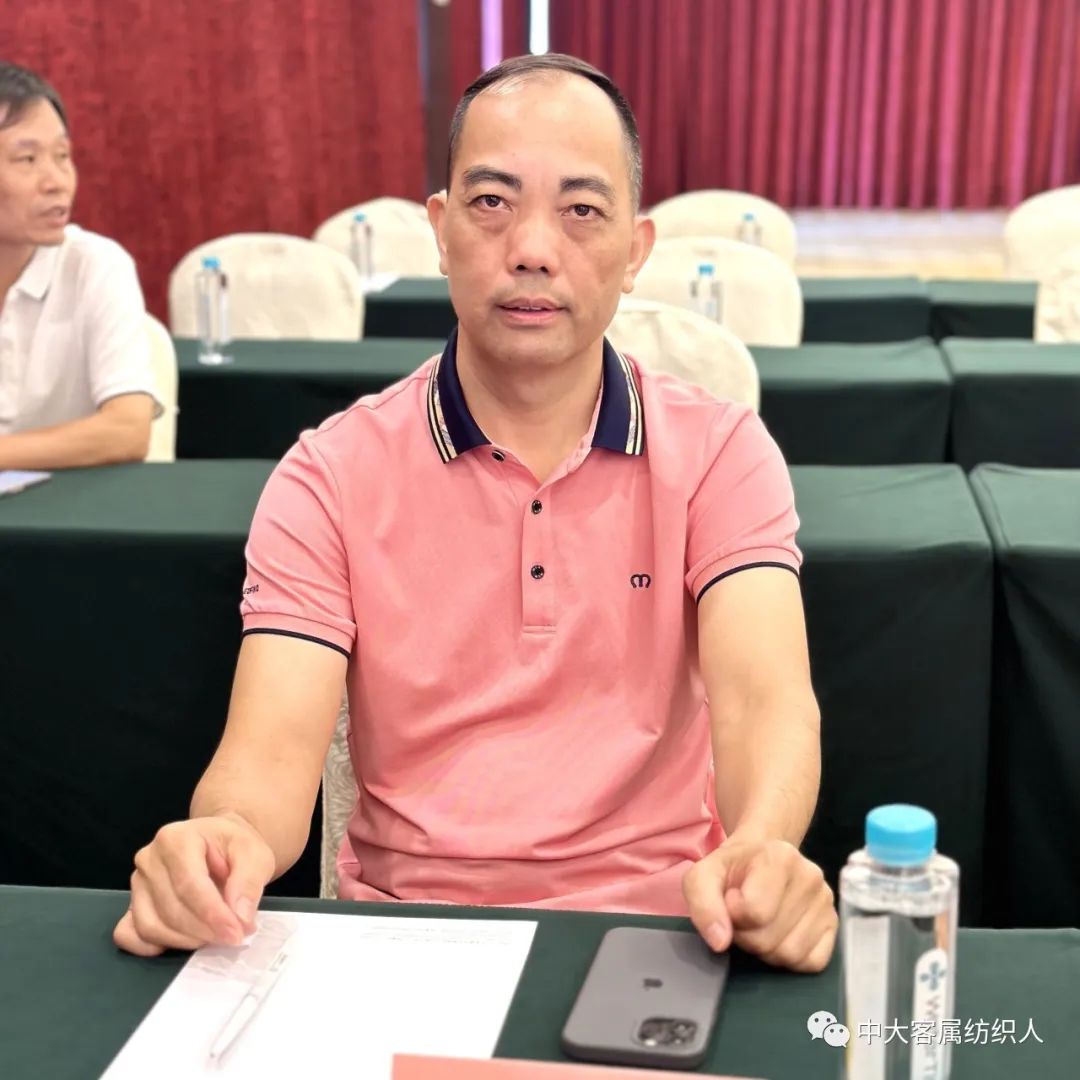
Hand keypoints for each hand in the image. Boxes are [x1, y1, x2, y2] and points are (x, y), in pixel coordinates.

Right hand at [113, 813, 275, 956]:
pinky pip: (131, 935)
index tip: (236, 933)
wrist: (218, 844)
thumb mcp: (255, 854)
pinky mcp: (131, 904)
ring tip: (215, 935)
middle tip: (234, 936)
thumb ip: (249, 883)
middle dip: (205, 930)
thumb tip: (240, 918)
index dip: (213, 914)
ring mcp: (137, 883)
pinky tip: (183, 941)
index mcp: (176, 838)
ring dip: (186, 940)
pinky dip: (153, 946)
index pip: (189, 884)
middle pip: (171, 908)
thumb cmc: (234, 847)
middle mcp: (149, 858)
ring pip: (151, 926)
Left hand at [682, 835, 836, 972]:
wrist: (758, 860)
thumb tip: (720, 942)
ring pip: (791, 955)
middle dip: (747, 937)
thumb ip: (703, 903)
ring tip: (759, 925)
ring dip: (766, 950)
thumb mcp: (702, 876)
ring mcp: (826, 902)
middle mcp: (811, 876)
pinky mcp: (834, 925)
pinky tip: (779, 935)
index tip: (730, 900)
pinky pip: (812, 963)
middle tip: (742, 918)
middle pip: (770, 939)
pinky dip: (790, 959)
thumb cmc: (731, 870)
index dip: (733, 915)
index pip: (755, 912)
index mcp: (780, 856)